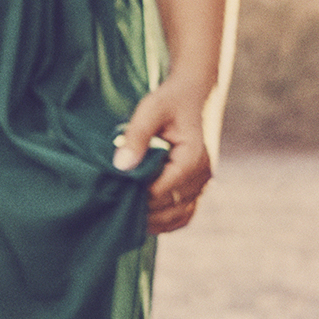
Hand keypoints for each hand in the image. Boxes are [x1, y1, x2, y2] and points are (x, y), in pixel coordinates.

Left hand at [112, 79, 218, 234]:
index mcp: (192, 157)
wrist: (192, 96)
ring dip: (155, 220)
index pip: (162, 190)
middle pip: (171, 207)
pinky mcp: (198, 188)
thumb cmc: (169, 101)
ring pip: (179, 216)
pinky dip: (167, 222)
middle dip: (143, 209)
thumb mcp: (150, 110)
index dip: (138, 195)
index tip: (116, 190)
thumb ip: (136, 136)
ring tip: (128, 215)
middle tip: (115, 204)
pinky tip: (146, 219)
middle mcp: (203, 175)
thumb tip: (121, 166)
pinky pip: (185, 215)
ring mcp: (202, 184)